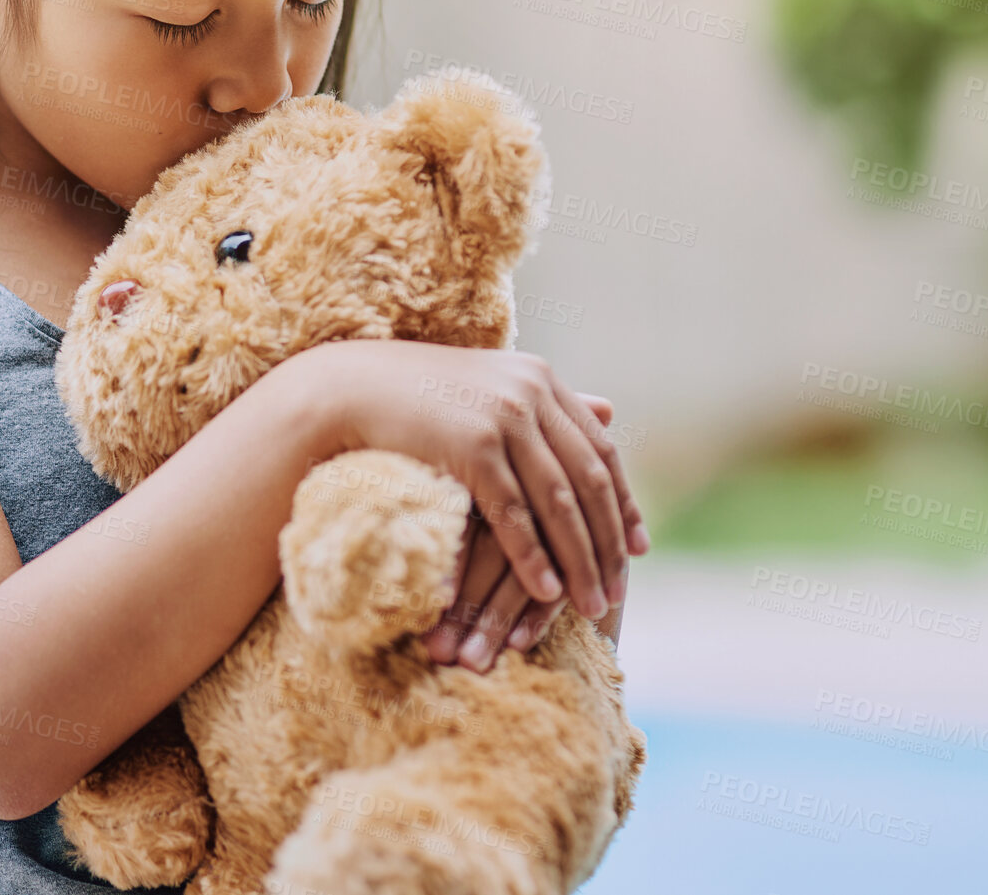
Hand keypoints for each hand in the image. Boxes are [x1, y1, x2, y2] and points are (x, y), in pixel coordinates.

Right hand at [314, 341, 648, 628]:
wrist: (350, 388)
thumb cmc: (418, 396)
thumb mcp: (493, 390)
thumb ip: (548, 404)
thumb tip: (610, 411)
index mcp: (542, 379)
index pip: (600, 452)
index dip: (623, 504)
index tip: (637, 551)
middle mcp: (531, 393)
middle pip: (588, 482)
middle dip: (607, 543)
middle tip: (617, 593)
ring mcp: (503, 417)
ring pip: (558, 503)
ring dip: (579, 561)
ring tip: (590, 607)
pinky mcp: (473, 445)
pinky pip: (514, 513)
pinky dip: (534, 557)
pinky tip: (547, 592)